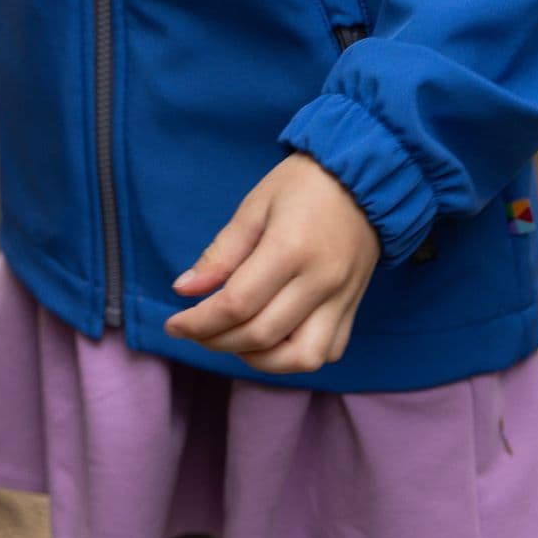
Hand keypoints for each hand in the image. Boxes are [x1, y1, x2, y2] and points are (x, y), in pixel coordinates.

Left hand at [163, 153, 380, 374]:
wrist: (364, 178)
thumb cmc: (304, 184)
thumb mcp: (256, 205)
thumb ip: (221, 252)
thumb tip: (185, 290)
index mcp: (290, 249)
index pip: (236, 304)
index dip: (198, 322)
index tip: (174, 324)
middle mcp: (320, 281)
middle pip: (261, 334)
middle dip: (217, 341)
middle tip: (195, 331)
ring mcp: (342, 299)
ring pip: (300, 358)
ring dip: (259, 359)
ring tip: (233, 339)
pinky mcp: (354, 308)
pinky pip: (326, 352)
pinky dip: (294, 356)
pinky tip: (272, 339)